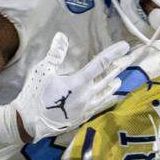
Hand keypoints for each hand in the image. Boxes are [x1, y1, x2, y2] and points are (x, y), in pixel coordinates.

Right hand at [12, 33, 128, 139]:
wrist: (29, 122)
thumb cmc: (35, 94)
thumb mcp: (43, 71)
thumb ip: (55, 54)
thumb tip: (61, 36)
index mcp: (78, 82)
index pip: (100, 64)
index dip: (113, 53)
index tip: (124, 46)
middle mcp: (87, 95)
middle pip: (108, 79)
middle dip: (119, 67)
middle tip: (130, 59)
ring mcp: (86, 108)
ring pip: (105, 94)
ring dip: (113, 85)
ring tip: (120, 80)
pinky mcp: (82, 118)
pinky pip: (98, 107)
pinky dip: (105, 100)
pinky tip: (107, 99)